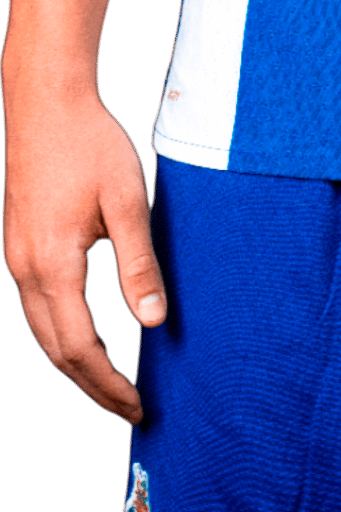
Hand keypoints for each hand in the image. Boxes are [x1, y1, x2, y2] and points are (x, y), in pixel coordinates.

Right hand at [2, 83, 166, 422]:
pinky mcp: (18, 244)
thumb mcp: (128, 202)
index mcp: (53, 265)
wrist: (45, 101)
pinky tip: (89, 335)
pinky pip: (37, 307)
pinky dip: (63, 334)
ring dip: (76, 363)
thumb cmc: (91, 144)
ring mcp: (16, 257)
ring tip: (111, 383)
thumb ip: (139, 264)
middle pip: (55, 351)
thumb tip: (153, 321)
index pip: (80, 348)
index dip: (109, 383)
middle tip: (128, 409)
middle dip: (92, 386)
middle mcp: (25, 269)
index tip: (138, 406)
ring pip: (42, 331)